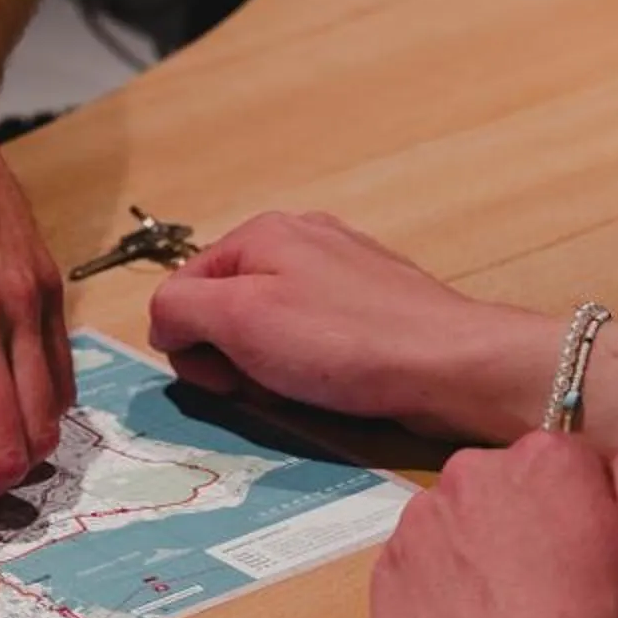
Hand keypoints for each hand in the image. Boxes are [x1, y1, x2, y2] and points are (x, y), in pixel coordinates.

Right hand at [148, 211, 559, 445]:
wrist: (452, 365)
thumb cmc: (343, 342)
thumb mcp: (239, 319)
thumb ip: (180, 309)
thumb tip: (165, 322)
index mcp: (259, 233)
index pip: (179, 292)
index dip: (188, 346)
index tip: (224, 379)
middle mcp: (299, 238)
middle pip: (224, 307)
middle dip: (232, 355)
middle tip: (265, 384)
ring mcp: (340, 268)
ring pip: (268, 326)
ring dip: (270, 366)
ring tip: (305, 385)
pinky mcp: (372, 303)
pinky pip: (313, 337)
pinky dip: (310, 365)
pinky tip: (336, 382)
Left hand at [366, 434, 617, 617]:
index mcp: (544, 460)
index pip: (571, 460)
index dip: (587, 506)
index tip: (594, 550)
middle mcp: (469, 475)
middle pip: (507, 485)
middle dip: (527, 521)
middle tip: (550, 588)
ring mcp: (416, 526)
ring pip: (458, 527)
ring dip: (478, 555)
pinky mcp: (382, 576)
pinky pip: (421, 572)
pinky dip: (440, 595)